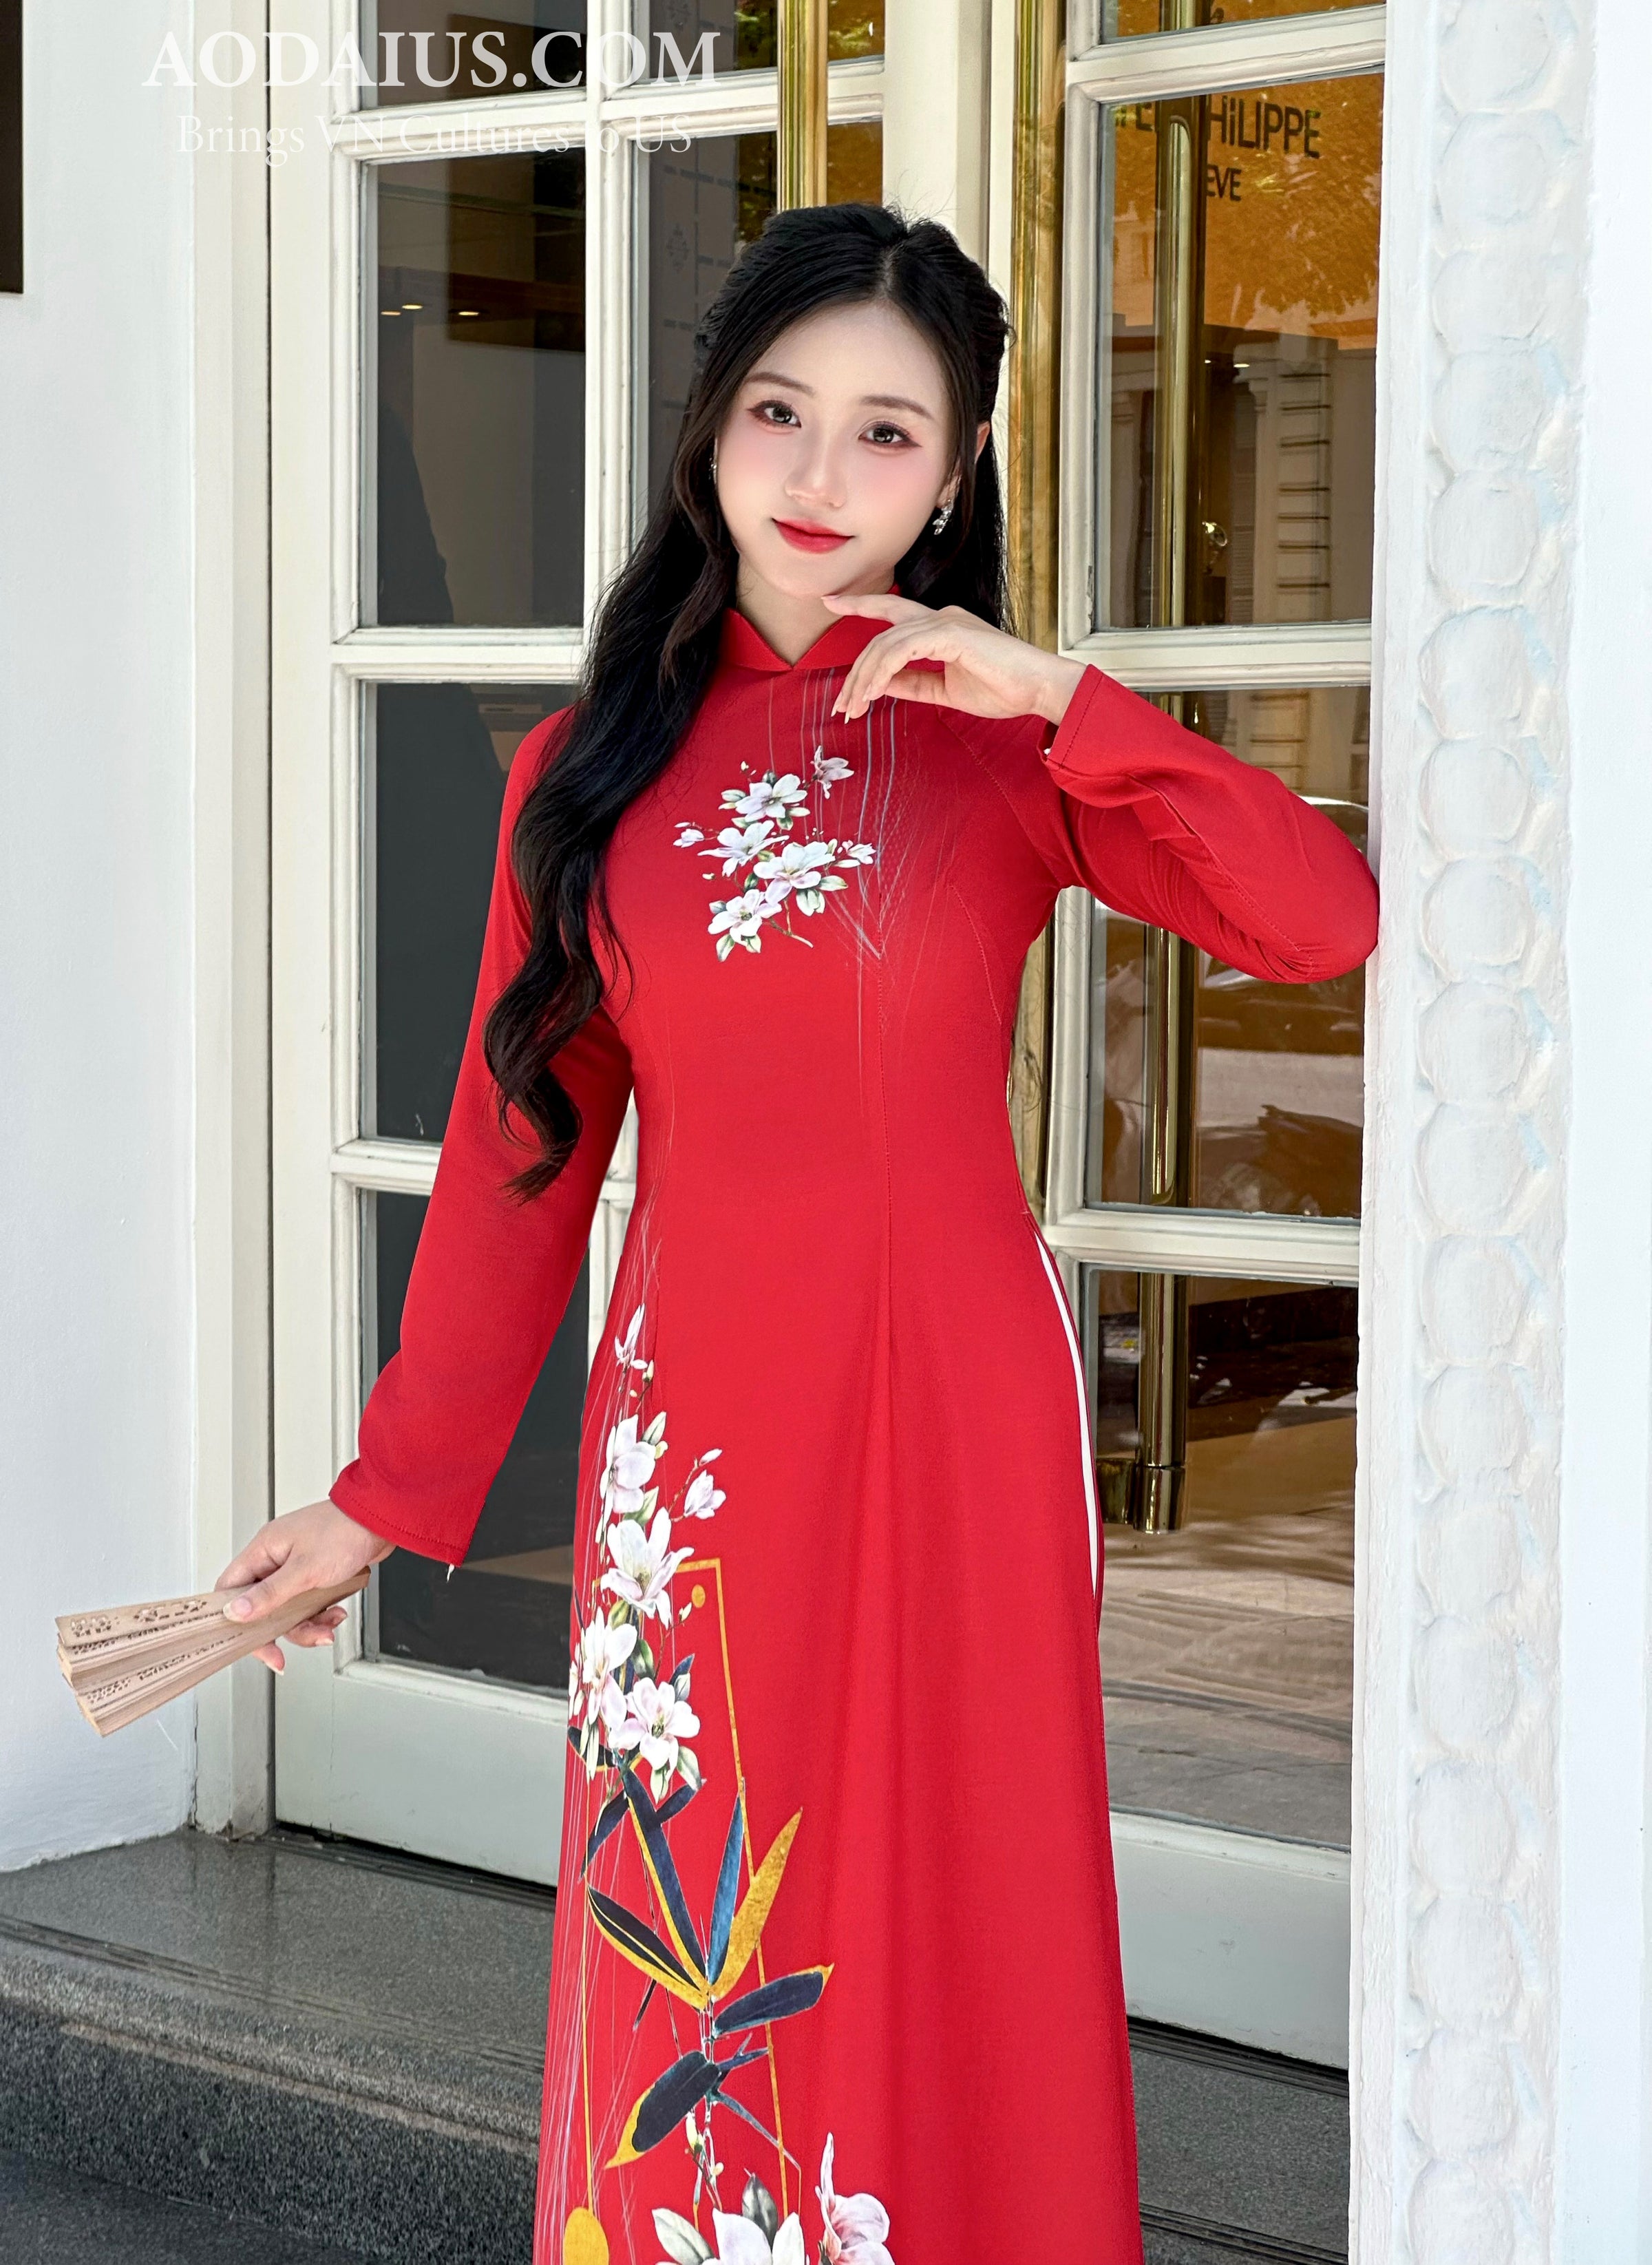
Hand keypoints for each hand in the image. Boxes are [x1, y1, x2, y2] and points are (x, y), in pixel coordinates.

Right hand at [213, 1499, 395, 1672]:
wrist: (381, 1520)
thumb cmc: (344, 1531)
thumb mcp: (305, 1570)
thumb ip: (270, 1594)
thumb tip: (235, 1611)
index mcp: (263, 1550)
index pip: (230, 1588)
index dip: (234, 1618)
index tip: (247, 1641)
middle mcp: (275, 1559)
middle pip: (260, 1606)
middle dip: (278, 1630)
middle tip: (283, 1653)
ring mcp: (295, 1567)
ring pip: (287, 1610)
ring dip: (306, 1625)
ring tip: (326, 1628)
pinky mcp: (315, 1574)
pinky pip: (307, 1605)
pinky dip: (321, 1614)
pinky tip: (336, 1614)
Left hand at [822, 590, 1085, 725]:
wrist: (1039, 689)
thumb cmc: (1002, 690)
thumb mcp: (946, 690)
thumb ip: (912, 684)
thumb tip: (878, 683)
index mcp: (941, 626)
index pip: (892, 614)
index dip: (860, 605)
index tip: (830, 601)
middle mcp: (940, 617)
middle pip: (881, 635)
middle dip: (856, 670)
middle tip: (841, 705)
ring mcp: (945, 621)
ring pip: (886, 644)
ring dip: (864, 678)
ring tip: (854, 707)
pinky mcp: (951, 633)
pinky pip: (902, 650)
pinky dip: (882, 671)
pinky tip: (872, 693)